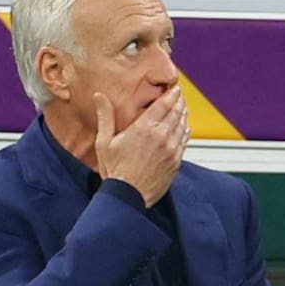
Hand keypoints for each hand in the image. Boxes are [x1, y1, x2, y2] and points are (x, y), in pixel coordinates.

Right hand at [93, 87, 188, 206]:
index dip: (171, 95)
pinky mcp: (175, 161)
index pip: (162, 105)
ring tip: (183, 108)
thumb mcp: (104, 142)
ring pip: (182, 126)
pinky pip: (184, 142)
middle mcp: (161, 136)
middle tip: (180, 96)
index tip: (175, 88)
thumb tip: (99, 96)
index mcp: (144, 128)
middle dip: (179, 102)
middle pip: (175, 113)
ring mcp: (170, 149)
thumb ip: (105, 116)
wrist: (128, 196)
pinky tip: (185, 128)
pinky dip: (185, 132)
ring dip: (183, 115)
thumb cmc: (115, 171)